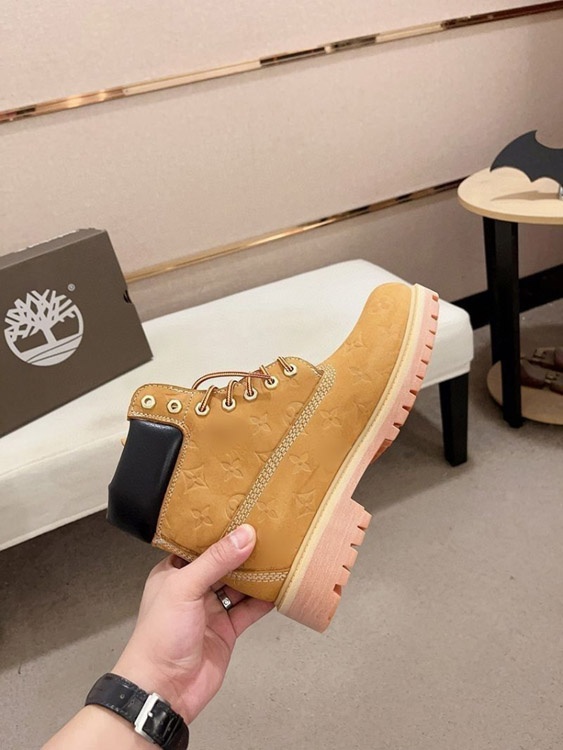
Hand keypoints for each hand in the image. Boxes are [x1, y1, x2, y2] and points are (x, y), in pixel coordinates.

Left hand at [113, 524, 272, 723]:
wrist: (163, 690)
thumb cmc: (158, 639)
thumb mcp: (185, 588)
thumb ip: (216, 560)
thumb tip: (243, 536)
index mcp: (175, 572)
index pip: (201, 544)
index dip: (221, 530)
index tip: (243, 514)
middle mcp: (194, 589)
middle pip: (225, 563)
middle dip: (244, 550)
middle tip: (267, 531)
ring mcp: (211, 610)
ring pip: (240, 585)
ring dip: (257, 574)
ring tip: (277, 554)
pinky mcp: (227, 630)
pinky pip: (250, 610)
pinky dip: (264, 600)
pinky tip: (278, 588)